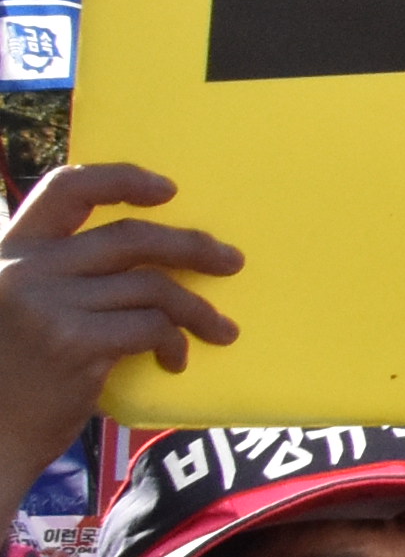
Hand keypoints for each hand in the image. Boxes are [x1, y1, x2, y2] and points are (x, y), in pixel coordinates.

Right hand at [0, 166, 243, 477]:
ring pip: (151, 286)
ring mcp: (47, 305)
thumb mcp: (17, 309)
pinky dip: (174, 341)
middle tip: (231, 262)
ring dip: (196, 308)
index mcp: (9, 252)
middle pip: (130, 238)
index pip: (65, 188)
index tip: (168, 190)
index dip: (121, 179)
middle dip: (190, 246)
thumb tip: (156, 259)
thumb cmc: (11, 376)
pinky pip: (151, 326)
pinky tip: (175, 360)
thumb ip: (63, 277)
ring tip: (219, 329)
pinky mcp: (73, 343)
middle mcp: (24, 270)